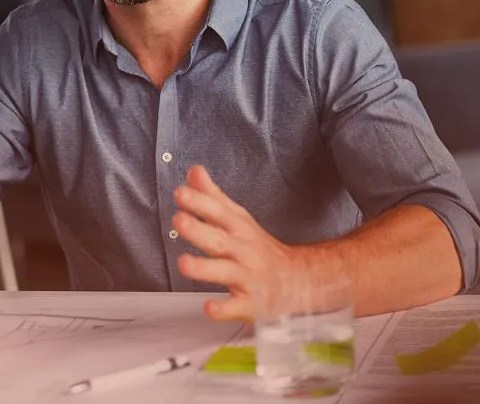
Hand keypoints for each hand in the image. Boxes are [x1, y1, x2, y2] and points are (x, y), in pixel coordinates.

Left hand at [174, 165, 296, 320]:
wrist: (300, 282)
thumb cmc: (260, 249)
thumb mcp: (239, 220)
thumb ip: (214, 197)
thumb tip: (194, 171)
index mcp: (239, 229)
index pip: (219, 212)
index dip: (200, 202)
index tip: (180, 192)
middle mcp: (243, 251)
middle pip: (220, 240)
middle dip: (199, 230)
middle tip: (179, 219)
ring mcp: (248, 278)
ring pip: (226, 272)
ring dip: (205, 268)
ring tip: (183, 263)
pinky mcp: (251, 304)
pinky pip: (236, 306)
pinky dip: (223, 309)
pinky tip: (208, 308)